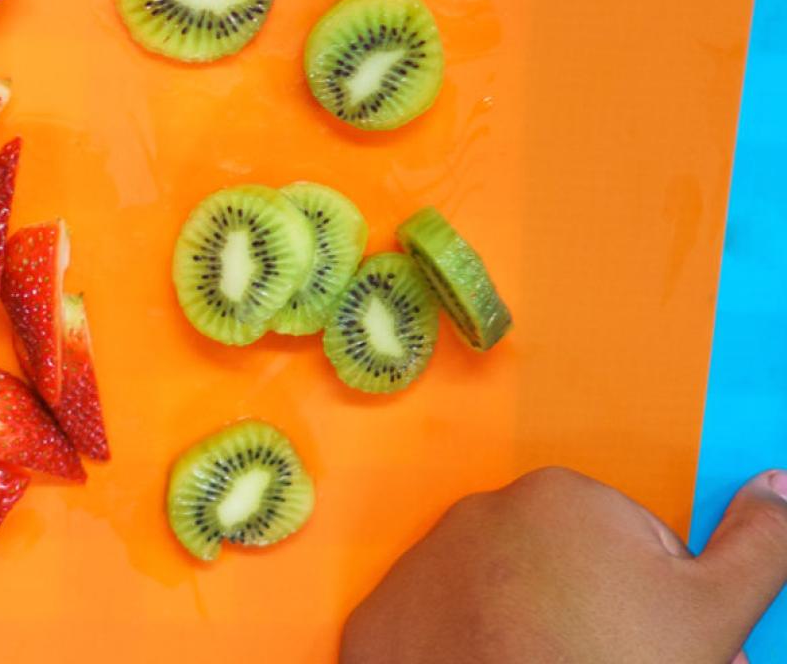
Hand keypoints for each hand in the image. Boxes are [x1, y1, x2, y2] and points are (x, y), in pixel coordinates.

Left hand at [343, 466, 786, 662]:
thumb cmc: (606, 662)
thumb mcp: (712, 610)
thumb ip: (757, 541)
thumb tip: (780, 484)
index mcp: (563, 494)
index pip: (625, 543)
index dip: (650, 600)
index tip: (645, 637)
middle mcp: (480, 510)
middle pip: (558, 567)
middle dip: (588, 611)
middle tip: (601, 657)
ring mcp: (422, 560)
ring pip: (496, 596)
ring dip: (523, 628)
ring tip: (546, 663)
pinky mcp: (383, 615)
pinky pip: (434, 627)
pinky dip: (458, 652)